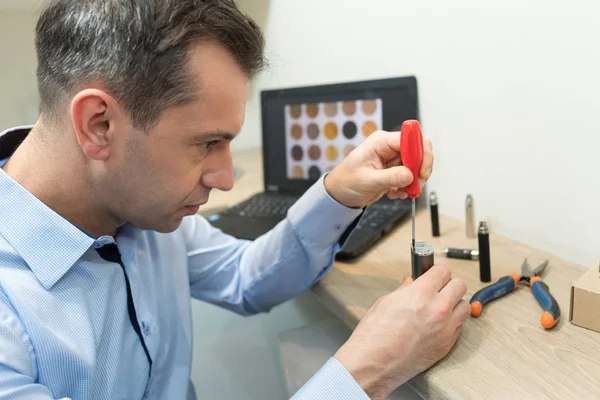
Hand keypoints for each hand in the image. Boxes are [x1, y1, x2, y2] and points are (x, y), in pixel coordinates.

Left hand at [324, 130, 432, 208]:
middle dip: (420, 169)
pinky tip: (396, 193)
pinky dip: (408, 187)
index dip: (419, 152)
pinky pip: (412, 176)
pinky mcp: (396, 170)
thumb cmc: (346, 181)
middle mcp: (389, 147)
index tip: (420, 170)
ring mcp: (394, 159)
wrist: (340, 194)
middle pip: (418, 150)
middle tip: (416, 184)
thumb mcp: (367, 180)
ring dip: (414, 181)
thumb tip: (409, 175)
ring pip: (417, 165)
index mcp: (380, 141)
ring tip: (402, 192)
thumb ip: (389, 177)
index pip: (409, 138)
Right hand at [333, 266, 469, 399]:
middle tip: (439, 289)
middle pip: (460, 285)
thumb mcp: (386, 302)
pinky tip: (438, 324)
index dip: (437, 272)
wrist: (375, 362)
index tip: (434, 275)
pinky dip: (452, 323)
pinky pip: (460, 327)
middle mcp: (439, 308)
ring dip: (455, 304)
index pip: (443, 271)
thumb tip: (410, 284)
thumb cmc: (375, 335)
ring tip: (441, 307)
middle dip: (449, 285)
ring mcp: (446, 328)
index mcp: (422, 292)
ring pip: (464, 306)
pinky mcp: (447, 345)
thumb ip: (404, 290)